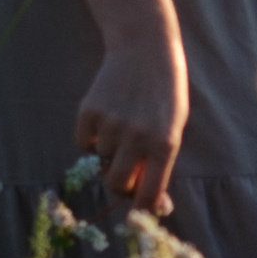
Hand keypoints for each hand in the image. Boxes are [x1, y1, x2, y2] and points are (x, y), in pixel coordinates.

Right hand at [75, 27, 189, 215]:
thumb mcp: (174, 126)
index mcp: (164, 144)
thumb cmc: (165, 92)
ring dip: (108, 153)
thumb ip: (160, 162)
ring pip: (100, 161)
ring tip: (122, 126)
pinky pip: (83, 143)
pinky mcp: (88, 111)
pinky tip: (105, 119)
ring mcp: (110, 124)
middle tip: (127, 171)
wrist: (144, 47)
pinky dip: (91, 139)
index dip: (142, 209)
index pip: (148, 196)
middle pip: (117, 185)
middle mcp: (136, 137)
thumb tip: (150, 201)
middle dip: (121, 185)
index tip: (140, 211)